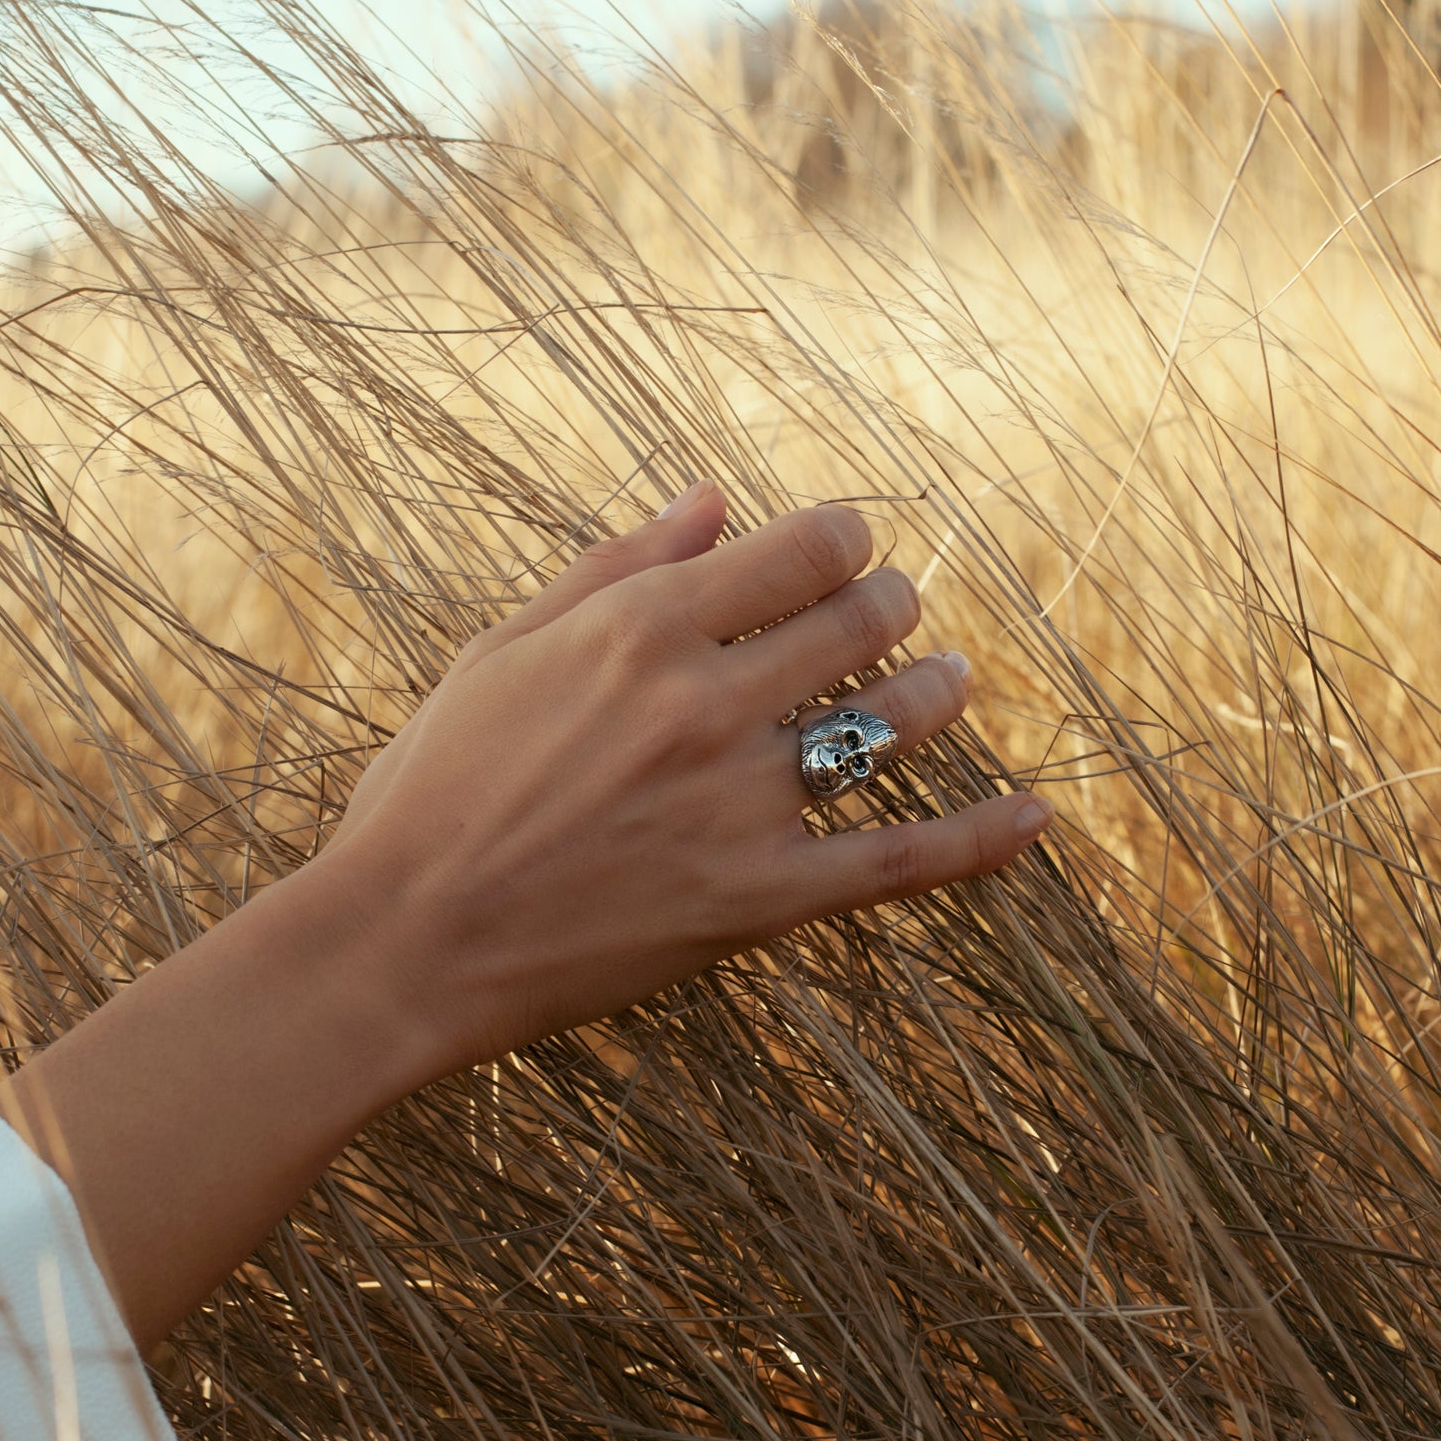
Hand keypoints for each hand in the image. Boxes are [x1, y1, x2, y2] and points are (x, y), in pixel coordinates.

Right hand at [3, 482, 1049, 1347]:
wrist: (402, 942)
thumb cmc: (432, 791)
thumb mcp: (502, 652)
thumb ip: (615, 567)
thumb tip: (714, 497)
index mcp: (643, 628)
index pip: (803, 546)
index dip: (845, 536)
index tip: (846, 544)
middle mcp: (707, 701)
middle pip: (859, 620)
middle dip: (890, 602)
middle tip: (894, 609)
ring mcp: (741, 802)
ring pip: (890, 724)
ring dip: (934, 693)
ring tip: (948, 684)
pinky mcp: (761, 901)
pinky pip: (900, 863)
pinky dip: (980, 840)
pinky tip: (1038, 820)